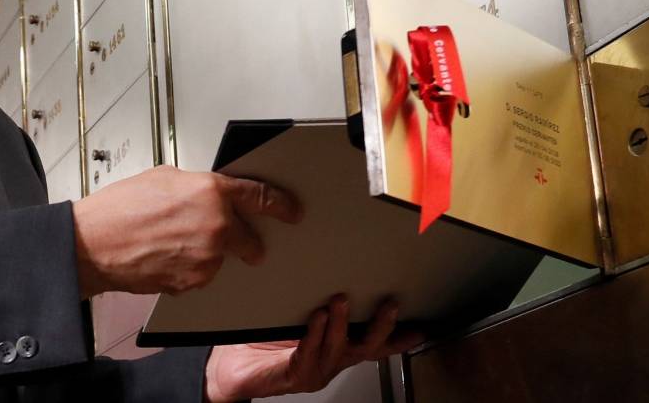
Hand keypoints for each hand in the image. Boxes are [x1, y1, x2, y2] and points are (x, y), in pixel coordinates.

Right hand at [71, 166, 301, 296]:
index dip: (281, 205)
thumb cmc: (120, 209)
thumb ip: (198, 186)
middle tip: (231, 239)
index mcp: (212, 192)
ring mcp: (208, 259)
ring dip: (208, 253)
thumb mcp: (165, 178)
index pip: (261, 197)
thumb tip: (211, 193)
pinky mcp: (194, 282)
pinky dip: (191, 268)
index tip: (291, 211)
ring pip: (222, 258)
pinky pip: (202, 275)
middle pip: (250, 239)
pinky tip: (166, 257)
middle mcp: (217, 226)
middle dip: (247, 242)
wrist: (94, 245)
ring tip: (173, 243)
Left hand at [203, 296, 422, 401]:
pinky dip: (313, 334)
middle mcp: (330, 362)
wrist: (230, 370)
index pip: (372, 345)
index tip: (418, 328)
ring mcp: (314, 371)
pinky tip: (316, 318)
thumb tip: (333, 273)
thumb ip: (317, 303)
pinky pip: (307, 354)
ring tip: (340, 301)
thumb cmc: (261, 344)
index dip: (397, 339)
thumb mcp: (297, 318)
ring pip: (337, 349)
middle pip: (365, 348)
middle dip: (380, 327)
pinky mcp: (294, 375)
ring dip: (341, 324)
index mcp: (335, 349)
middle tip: (390, 306)